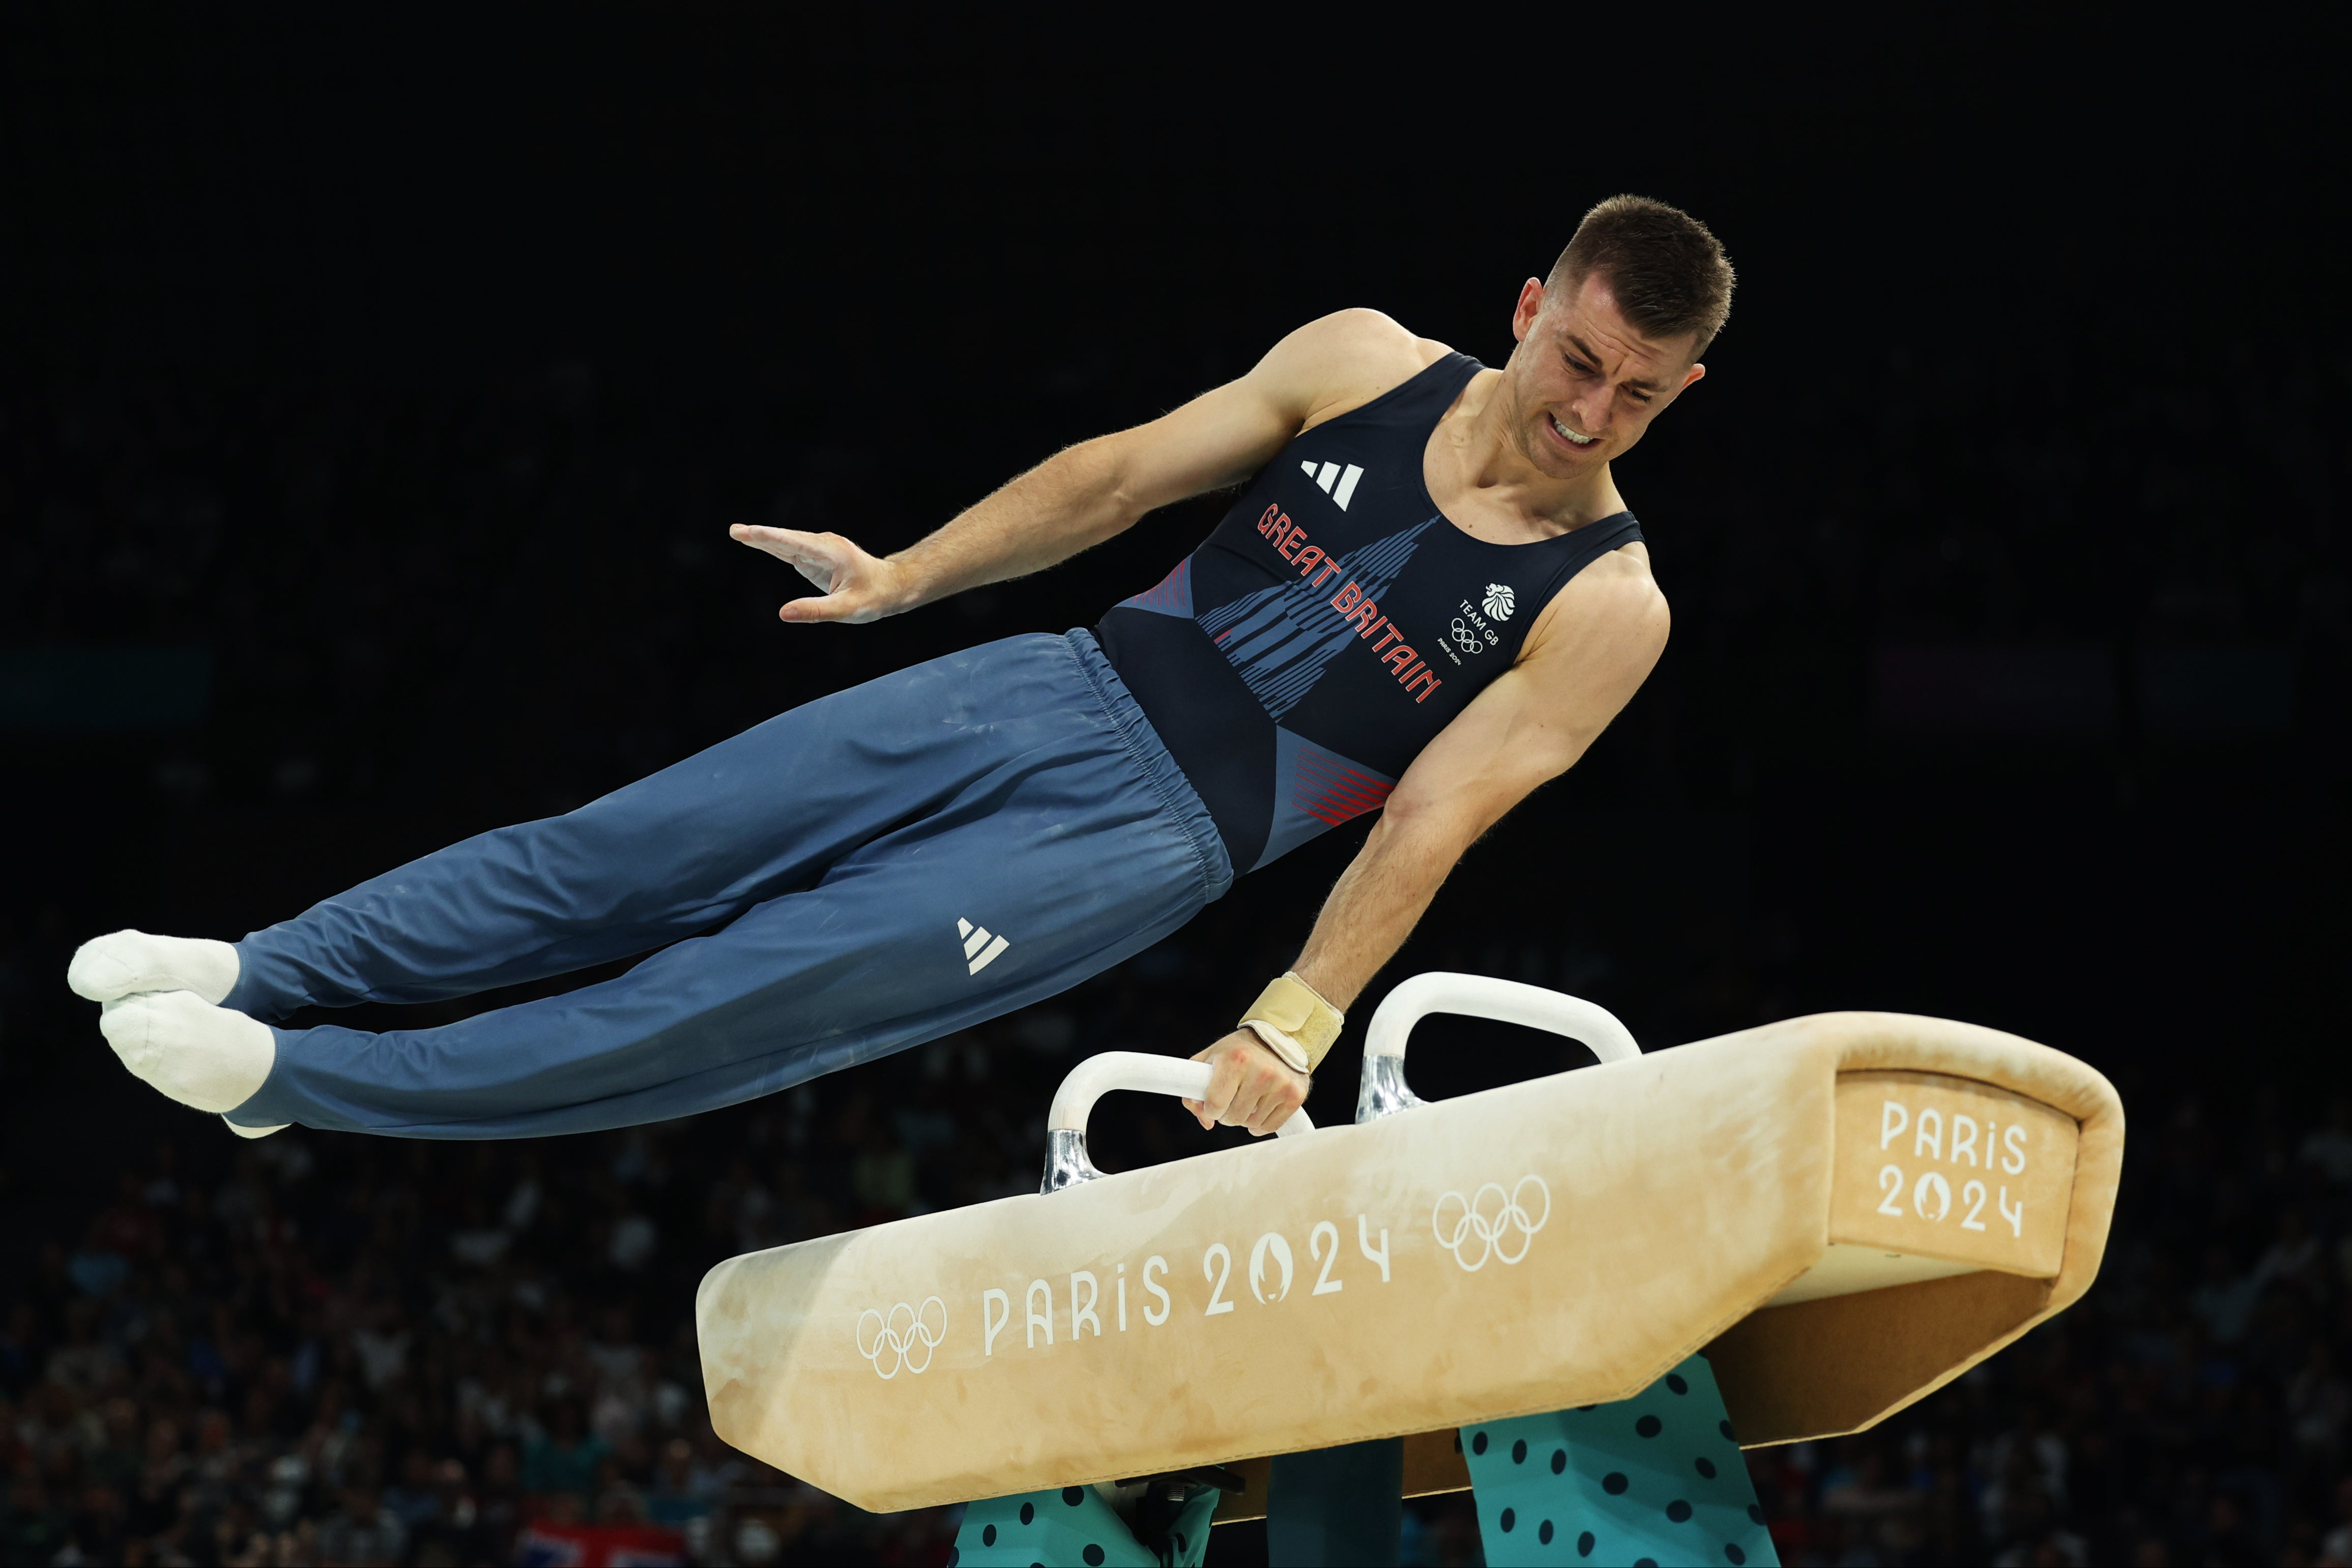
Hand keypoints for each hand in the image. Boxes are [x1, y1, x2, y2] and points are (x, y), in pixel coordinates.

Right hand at [729, 525, 913, 622]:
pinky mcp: (816, 558)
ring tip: (738, 533)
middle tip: (735, 531)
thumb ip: (816, 611)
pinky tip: (756, 541)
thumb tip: (783, 613)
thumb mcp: (848, 609)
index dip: (771, 538)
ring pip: (786, 543)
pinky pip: (791, 550)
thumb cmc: (874, 597)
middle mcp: (824, 546)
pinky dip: (773, 546)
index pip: (795, 544)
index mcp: (831, 554)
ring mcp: (819, 550)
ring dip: (763, 538)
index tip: (749, 532)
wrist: (892, 586)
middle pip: (786, 539)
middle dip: (760, 535)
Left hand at [1183, 1029, 1309, 1137]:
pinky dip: (1261, 1124)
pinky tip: (1260, 1108)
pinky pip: (1270, 1127)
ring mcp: (1280, 1084)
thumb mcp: (1209, 1058)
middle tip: (1232, 1098)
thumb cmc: (1238, 1050)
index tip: (1214, 1101)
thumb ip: (1193, 1089)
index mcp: (1235, 1060)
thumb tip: (1206, 1121)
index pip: (1214, 1104)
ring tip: (1248, 1099)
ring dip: (1245, 1118)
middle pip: (1233, 1118)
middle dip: (1227, 1114)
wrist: (1277, 1036)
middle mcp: (1261, 1071)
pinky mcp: (1295, 1096)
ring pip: (1251, 1124)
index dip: (1210, 1108)